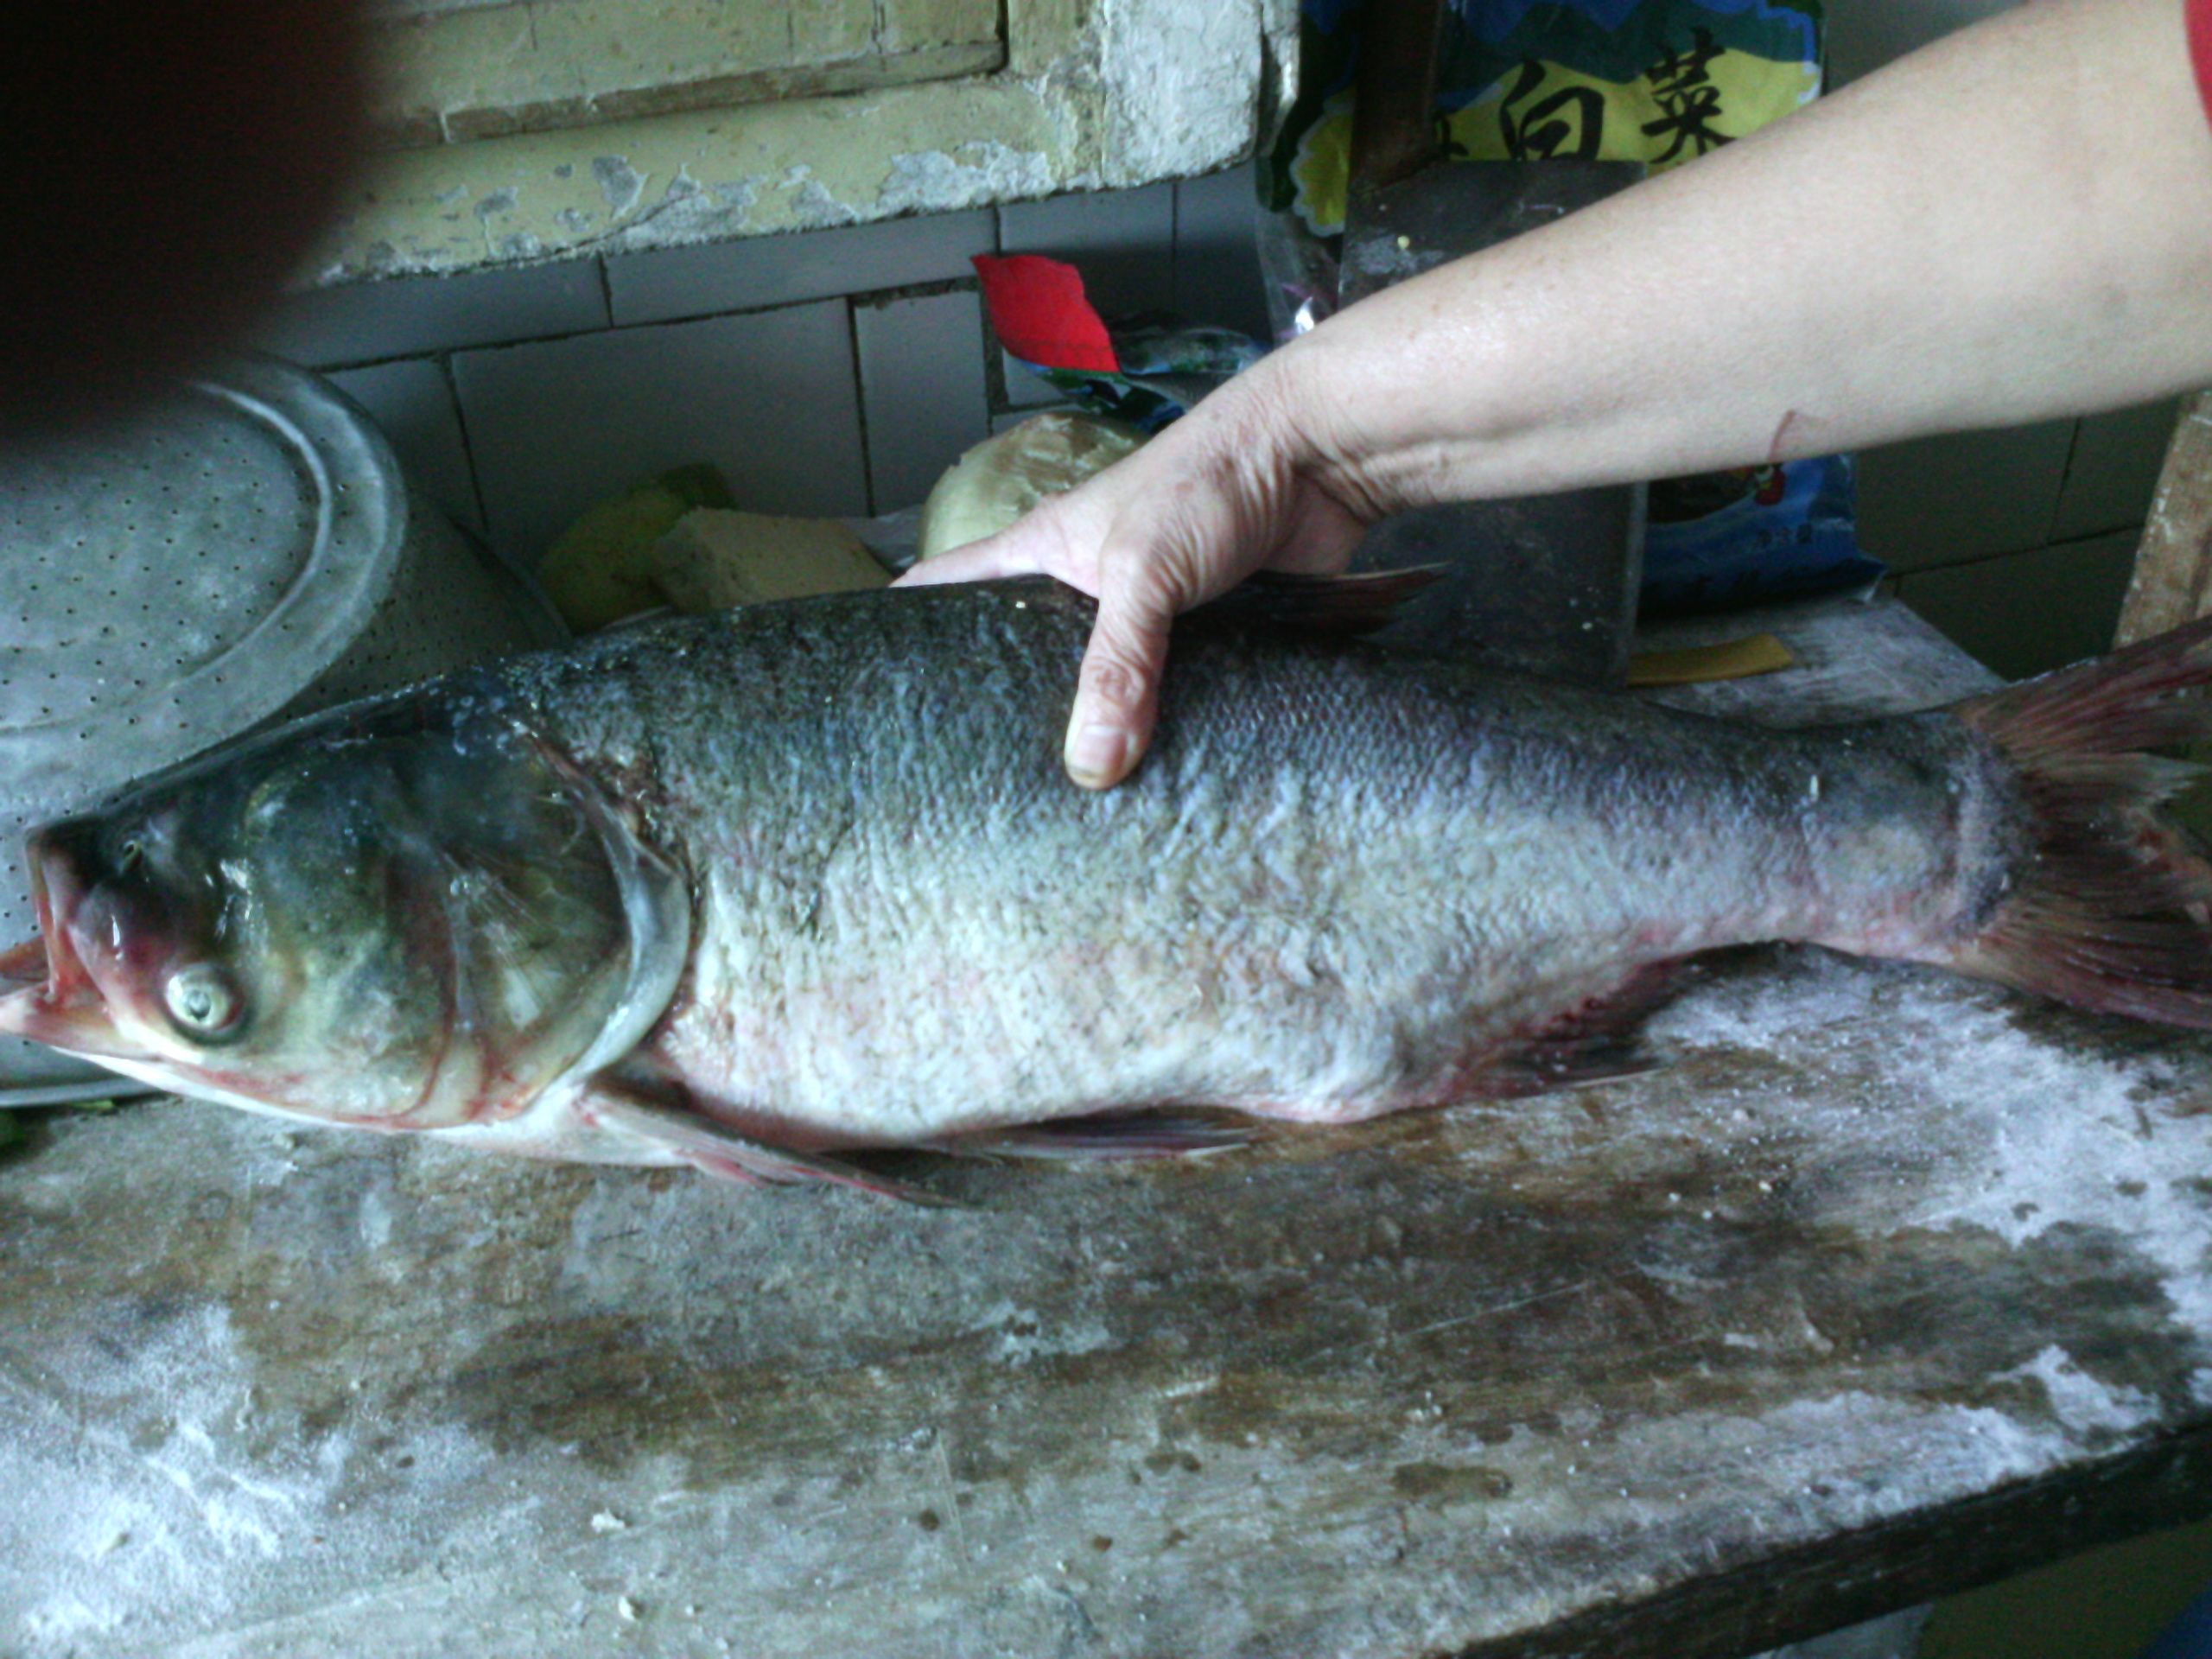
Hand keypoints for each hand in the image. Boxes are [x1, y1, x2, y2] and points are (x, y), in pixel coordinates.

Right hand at [895, 357, 1384, 787]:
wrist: (1318, 462)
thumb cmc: (1209, 482)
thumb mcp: (1142, 571)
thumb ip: (1118, 665)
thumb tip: (1091, 768)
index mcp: (1042, 553)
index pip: (948, 590)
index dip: (905, 632)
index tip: (871, 695)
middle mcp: (1086, 588)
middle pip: (1026, 658)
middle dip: (1008, 715)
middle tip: (976, 790)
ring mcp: (1148, 619)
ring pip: (1105, 689)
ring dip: (1096, 735)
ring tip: (1059, 814)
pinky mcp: (1209, 643)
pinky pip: (1175, 701)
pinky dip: (1167, 736)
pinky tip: (1157, 790)